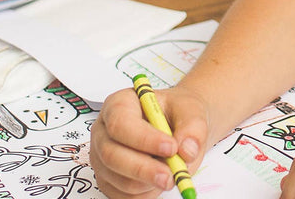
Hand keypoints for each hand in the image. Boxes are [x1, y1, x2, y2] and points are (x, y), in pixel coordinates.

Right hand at [90, 83, 209, 198]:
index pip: (121, 124)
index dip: (144, 139)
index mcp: (118, 104)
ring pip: (118, 180)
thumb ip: (192, 128)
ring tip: (173, 175)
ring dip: (148, 183)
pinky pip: (122, 195)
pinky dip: (145, 194)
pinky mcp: (107, 181)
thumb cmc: (178, 113)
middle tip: (171, 175)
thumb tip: (187, 151)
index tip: (171, 148)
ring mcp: (101, 159)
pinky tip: (160, 181)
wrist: (178, 125)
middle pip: (112, 156)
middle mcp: (104, 132)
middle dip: (144, 169)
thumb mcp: (191, 110)